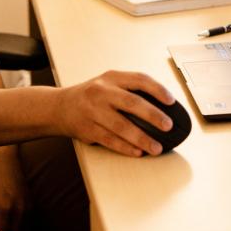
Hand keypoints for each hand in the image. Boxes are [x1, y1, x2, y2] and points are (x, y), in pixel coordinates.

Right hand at [57, 71, 174, 156]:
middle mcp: (101, 92)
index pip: (139, 79)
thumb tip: (161, 107)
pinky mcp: (87, 129)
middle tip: (168, 126)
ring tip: (156, 147)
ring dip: (142, 138)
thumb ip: (129, 90)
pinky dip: (125, 147)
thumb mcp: (108, 83)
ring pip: (121, 126)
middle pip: (132, 103)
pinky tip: (137, 152)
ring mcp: (93, 111)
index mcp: (111, 77)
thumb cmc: (90, 96)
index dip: (157, 90)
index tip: (171, 101)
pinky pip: (110, 140)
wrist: (59, 107)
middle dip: (153, 115)